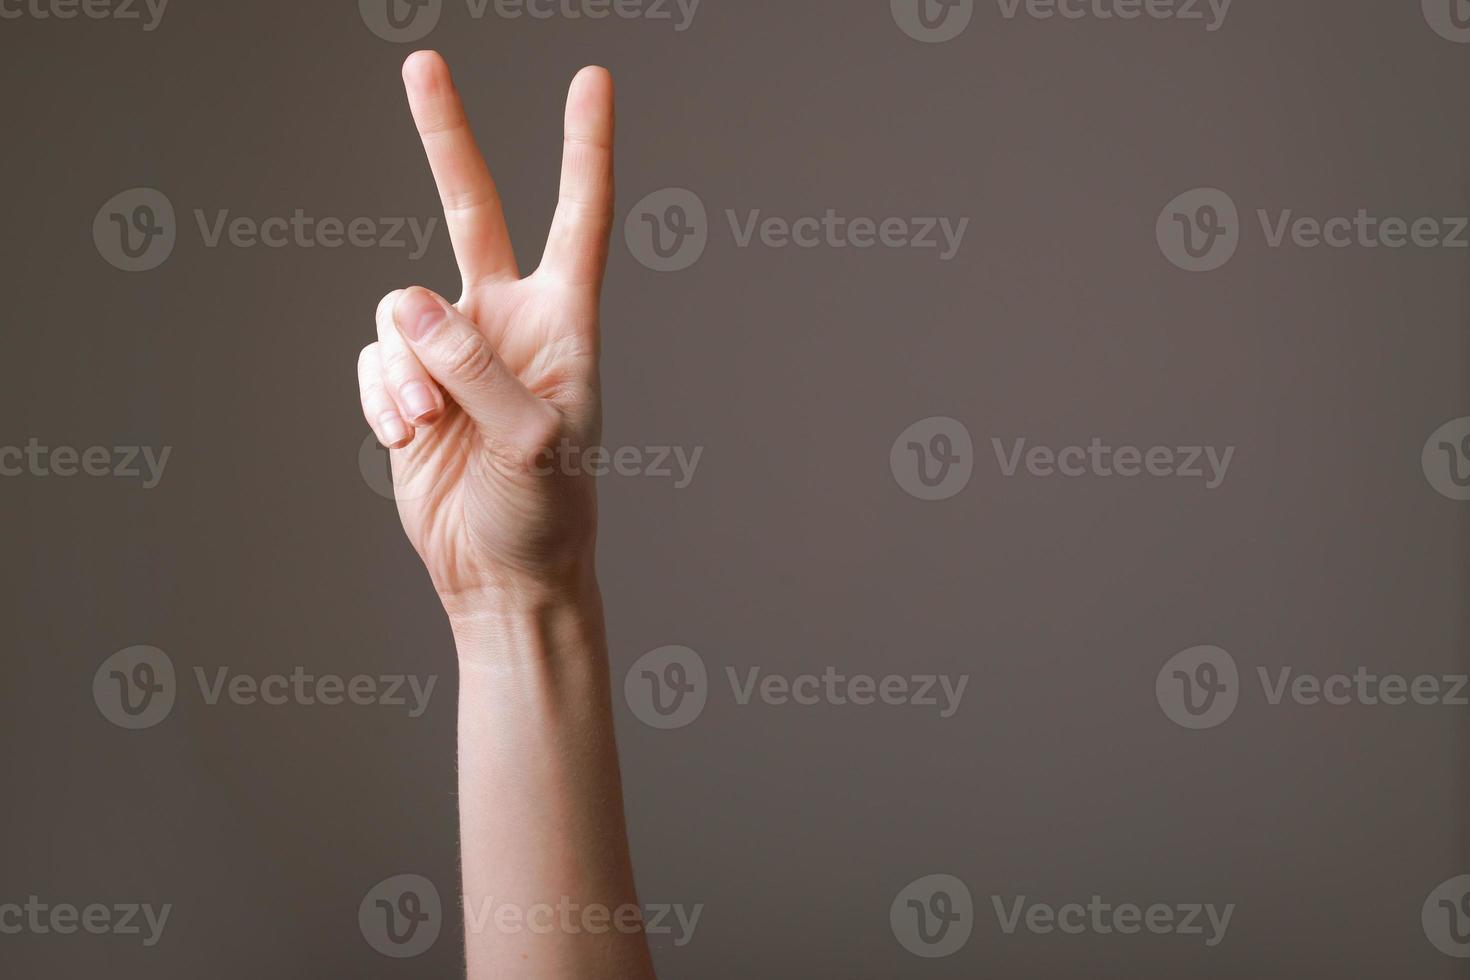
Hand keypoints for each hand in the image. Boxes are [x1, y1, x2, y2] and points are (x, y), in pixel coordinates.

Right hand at [356, 52, 614, 615]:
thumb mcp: (534, 443)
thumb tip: (412, 302)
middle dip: (445, 138)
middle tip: (421, 63)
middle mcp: (506, 322)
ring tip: (429, 428)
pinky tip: (408, 438)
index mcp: (564, 324)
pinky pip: (373, 358)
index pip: (578, 219)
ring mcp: (452, 352)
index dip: (584, 149)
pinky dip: (382, 397)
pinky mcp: (408, 385)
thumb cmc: (547, 514)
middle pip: (472, 210)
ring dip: (404, 369)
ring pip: (398, 308)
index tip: (591, 80)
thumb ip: (478, 368)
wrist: (500, 575)